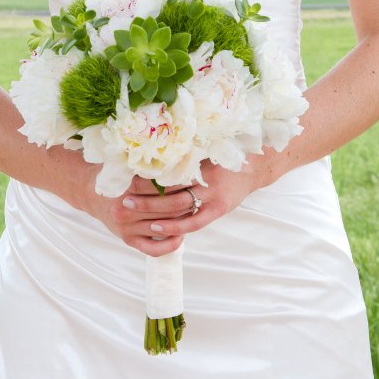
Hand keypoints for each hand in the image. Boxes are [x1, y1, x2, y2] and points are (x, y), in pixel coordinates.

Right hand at [69, 162, 198, 256]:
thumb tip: (177, 157)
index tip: (195, 176)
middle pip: (166, 208)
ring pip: (164, 227)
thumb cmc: (112, 174)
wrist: (88, 192)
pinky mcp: (129, 240)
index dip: (181, 181)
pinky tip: (181, 236)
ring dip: (183, 220)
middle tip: (201, 193)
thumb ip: (146, 164)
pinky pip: (154, 249)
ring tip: (195, 210)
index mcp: (126, 189)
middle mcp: (125, 210)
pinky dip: (170, 245)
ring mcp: (127, 228)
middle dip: (187, 199)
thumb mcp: (125, 164)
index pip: (162, 186)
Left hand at [117, 155, 266, 242]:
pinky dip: (173, 227)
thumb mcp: (206, 149)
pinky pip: (193, 222)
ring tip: (131, 208)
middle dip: (144, 193)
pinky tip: (156, 228)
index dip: (146, 174)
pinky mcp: (218, 210)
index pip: (168, 169)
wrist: (255, 168)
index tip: (125, 175)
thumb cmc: (225, 157)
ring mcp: (213, 195)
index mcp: (200, 160)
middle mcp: (205, 178)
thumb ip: (184, 154)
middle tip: (122, 196)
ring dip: (152, 208)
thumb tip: (151, 154)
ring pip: (177, 205)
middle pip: (169, 187)